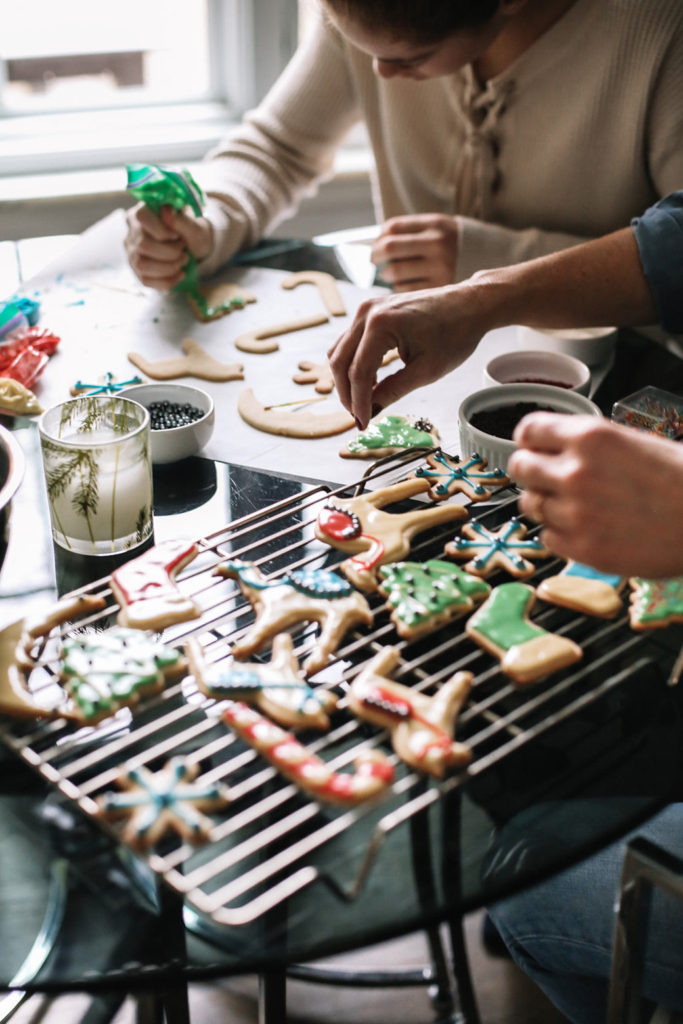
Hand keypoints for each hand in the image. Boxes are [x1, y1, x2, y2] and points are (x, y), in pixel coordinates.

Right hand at [124, 203, 213, 289]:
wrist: (195, 249)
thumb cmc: (192, 233)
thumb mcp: (194, 225)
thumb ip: (181, 219)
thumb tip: (166, 211)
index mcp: (142, 212)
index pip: (142, 218)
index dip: (163, 231)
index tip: (178, 236)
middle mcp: (132, 231)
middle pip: (143, 245)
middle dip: (170, 252)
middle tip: (184, 250)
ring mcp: (132, 251)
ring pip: (142, 265)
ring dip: (169, 268)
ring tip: (183, 261)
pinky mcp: (137, 269)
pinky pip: (146, 280)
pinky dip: (167, 280)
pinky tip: (180, 274)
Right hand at [327, 282, 482, 428]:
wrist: (469, 305)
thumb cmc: (455, 333)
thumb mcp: (427, 370)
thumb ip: (394, 391)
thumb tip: (371, 410)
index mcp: (381, 324)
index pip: (358, 372)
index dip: (358, 402)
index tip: (363, 424)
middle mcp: (367, 313)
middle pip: (340, 361)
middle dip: (347, 394)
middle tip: (359, 417)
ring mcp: (367, 309)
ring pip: (340, 351)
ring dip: (347, 379)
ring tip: (364, 401)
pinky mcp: (371, 312)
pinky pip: (350, 342)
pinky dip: (354, 364)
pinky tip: (370, 381)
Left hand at [371, 214, 458, 290]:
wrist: (491, 259)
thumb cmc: (454, 244)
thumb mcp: (438, 228)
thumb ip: (411, 233)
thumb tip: (376, 246)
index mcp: (435, 224)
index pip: (393, 227)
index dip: (379, 237)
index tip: (377, 245)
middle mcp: (438, 244)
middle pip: (391, 248)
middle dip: (376, 255)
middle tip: (374, 260)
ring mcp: (440, 268)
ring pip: (396, 272)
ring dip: (387, 274)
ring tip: (389, 274)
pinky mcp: (440, 288)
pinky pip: (407, 290)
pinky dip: (399, 287)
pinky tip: (404, 284)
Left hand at [509, 413, 682, 577]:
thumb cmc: (681, 479)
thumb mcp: (633, 442)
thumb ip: (588, 444)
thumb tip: (554, 448)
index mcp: (590, 437)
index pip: (528, 431)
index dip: (531, 441)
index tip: (534, 448)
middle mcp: (576, 472)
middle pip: (519, 468)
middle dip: (532, 472)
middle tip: (549, 478)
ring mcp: (575, 513)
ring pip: (530, 505)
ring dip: (547, 505)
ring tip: (577, 506)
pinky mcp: (582, 548)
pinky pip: (547, 538)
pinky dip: (561, 534)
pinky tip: (588, 528)